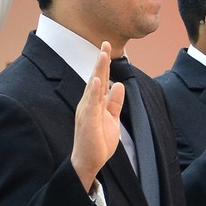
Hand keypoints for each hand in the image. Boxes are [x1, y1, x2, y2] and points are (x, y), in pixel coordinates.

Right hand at [71, 43, 125, 190]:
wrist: (89, 162)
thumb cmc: (98, 142)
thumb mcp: (111, 119)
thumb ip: (114, 103)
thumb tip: (119, 85)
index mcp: (94, 103)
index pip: (100, 80)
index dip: (104, 65)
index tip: (106, 48)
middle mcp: (88, 104)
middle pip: (96, 78)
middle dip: (101, 61)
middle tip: (104, 43)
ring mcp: (87, 112)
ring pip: (93, 87)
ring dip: (98, 70)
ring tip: (102, 55)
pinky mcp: (88, 121)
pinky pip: (91, 103)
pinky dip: (94, 91)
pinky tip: (96, 79)